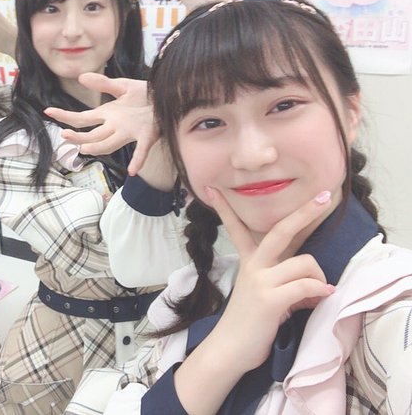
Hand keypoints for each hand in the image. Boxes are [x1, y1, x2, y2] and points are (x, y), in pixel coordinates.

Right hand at [44, 72, 157, 174]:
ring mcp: (130, 132)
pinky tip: (132, 171)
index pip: (82, 118)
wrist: (167, 96)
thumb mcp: (123, 86)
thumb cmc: (146, 94)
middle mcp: (116, 126)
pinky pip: (141, 149)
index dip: (65, 116)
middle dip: (78, 136)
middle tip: (65, 135)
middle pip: (92, 135)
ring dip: (98, 147)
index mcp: (108, 115)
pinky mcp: (148, 135)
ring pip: (109, 143)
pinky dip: (137, 160)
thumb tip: (80, 77)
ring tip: (85, 148)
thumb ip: (103, 83)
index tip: (48, 111)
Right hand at [205, 187, 334, 373]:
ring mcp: (260, 281)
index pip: (237, 228)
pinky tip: (323, 298)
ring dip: (321, 279)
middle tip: (325, 196)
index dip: (225, 208)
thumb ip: (285, 281)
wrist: (230, 349)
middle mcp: (253, 266)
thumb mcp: (264, 294)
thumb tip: (318, 284)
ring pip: (305, 262)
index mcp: (249, 262)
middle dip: (305, 212)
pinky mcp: (269, 299)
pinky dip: (319, 292)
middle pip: (281, 230)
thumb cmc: (250, 323)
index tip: (213, 188)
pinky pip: (305, 286)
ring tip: (320, 293)